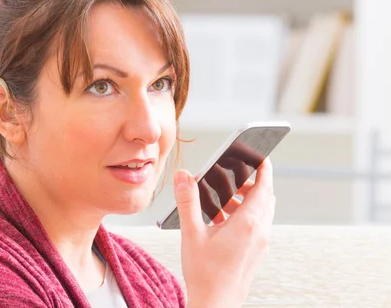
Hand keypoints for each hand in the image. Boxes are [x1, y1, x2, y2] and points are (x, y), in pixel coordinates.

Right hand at [176, 158, 274, 307]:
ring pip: (262, 213)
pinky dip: (246, 216)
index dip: (264, 168)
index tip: (261, 155)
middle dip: (253, 184)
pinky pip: (257, 226)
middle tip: (236, 176)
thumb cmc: (205, 274)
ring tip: (225, 200)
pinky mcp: (257, 253)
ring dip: (248, 201)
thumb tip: (184, 176)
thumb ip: (187, 201)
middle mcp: (259, 232)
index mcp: (247, 223)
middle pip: (265, 198)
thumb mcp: (191, 233)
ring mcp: (260, 244)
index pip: (264, 187)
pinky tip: (223, 222)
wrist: (216, 305)